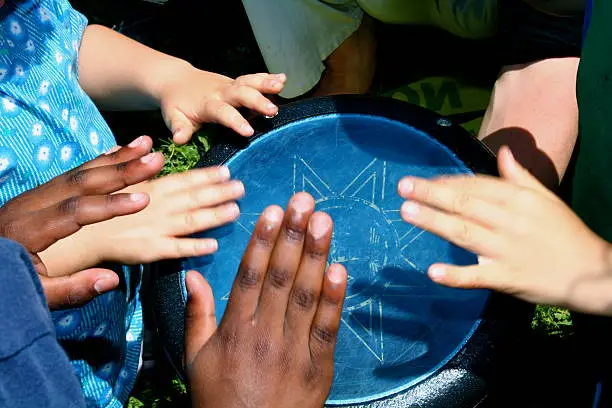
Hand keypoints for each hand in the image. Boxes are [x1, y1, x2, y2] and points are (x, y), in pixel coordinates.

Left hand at [1, 136, 163, 307]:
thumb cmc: (6, 280)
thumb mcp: (34, 293)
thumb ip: (71, 289)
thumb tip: (111, 280)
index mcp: (28, 230)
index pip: (75, 211)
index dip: (110, 205)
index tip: (143, 200)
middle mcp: (30, 205)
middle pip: (81, 182)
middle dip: (122, 169)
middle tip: (156, 160)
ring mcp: (34, 195)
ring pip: (78, 172)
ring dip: (115, 158)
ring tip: (145, 145)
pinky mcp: (39, 194)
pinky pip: (72, 173)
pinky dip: (98, 161)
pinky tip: (118, 151)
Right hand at [41, 164, 245, 276]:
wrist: (84, 234)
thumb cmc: (102, 202)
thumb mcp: (117, 176)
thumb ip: (136, 162)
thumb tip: (147, 143)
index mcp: (153, 187)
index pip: (185, 180)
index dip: (207, 176)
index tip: (227, 171)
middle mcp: (159, 206)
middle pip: (194, 198)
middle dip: (219, 192)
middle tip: (242, 188)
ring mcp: (157, 228)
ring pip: (191, 221)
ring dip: (214, 215)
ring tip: (234, 210)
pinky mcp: (152, 250)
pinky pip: (177, 249)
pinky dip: (195, 247)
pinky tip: (213, 245)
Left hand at [159, 66, 285, 143]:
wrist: (176, 80)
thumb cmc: (176, 104)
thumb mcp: (173, 117)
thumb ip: (179, 128)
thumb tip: (179, 139)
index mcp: (206, 104)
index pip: (222, 112)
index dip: (235, 121)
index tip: (249, 131)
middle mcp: (220, 92)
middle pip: (240, 94)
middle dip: (257, 101)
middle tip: (272, 110)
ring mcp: (229, 85)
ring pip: (248, 82)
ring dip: (265, 83)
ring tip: (281, 85)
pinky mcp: (236, 83)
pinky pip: (252, 79)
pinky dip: (267, 78)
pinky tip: (283, 79)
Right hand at [184, 193, 346, 407]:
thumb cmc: (220, 399)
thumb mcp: (196, 359)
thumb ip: (197, 314)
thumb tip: (193, 274)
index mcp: (233, 330)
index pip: (249, 276)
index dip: (262, 241)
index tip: (271, 211)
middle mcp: (263, 334)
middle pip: (280, 277)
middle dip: (292, 236)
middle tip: (303, 201)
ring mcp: (293, 349)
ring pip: (304, 295)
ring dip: (315, 255)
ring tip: (323, 221)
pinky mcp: (319, 365)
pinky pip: (327, 328)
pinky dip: (334, 298)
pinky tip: (340, 269)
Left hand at [397, 146, 611, 314]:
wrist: (592, 273)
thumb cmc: (565, 233)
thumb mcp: (545, 199)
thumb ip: (520, 176)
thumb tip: (504, 152)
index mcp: (518, 199)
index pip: (477, 185)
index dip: (448, 181)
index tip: (424, 179)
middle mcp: (509, 220)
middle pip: (465, 204)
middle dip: (432, 194)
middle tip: (403, 187)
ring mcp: (506, 250)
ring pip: (465, 232)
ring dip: (434, 221)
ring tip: (407, 211)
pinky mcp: (507, 278)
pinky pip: (478, 276)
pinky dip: (456, 275)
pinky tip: (433, 271)